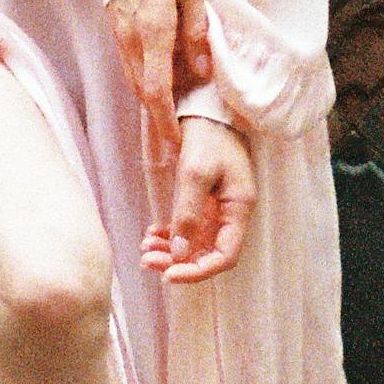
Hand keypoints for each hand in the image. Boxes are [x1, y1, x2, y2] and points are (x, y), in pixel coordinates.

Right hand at [104, 0, 215, 157]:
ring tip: (172, 117)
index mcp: (154, 31)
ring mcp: (120, 38)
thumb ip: (197, 30)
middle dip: (160, 119)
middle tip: (176, 140)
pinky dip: (146, 83)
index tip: (174, 142)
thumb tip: (202, 71)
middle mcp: (132, 41)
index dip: (165, 120)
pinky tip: (161, 85)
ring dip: (153, 102)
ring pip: (136, 82)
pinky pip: (132, 67)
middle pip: (144, 92)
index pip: (157, 89)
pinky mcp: (116, 32)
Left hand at [144, 116, 254, 286]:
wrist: (207, 108)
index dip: (198, 271)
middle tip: (147, 260)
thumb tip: (179, 253)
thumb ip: (188, 213)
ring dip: (171, 251)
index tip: (169, 275)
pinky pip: (189, 229)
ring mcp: (218, 208)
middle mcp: (231, 213)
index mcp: (239, 209)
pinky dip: (171, 236)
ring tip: (145, 249)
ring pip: (196, 244)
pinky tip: (152, 234)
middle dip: (178, 263)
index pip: (225, 256)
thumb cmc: (207, 136)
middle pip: (208, 253)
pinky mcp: (205, 201)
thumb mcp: (195, 172)